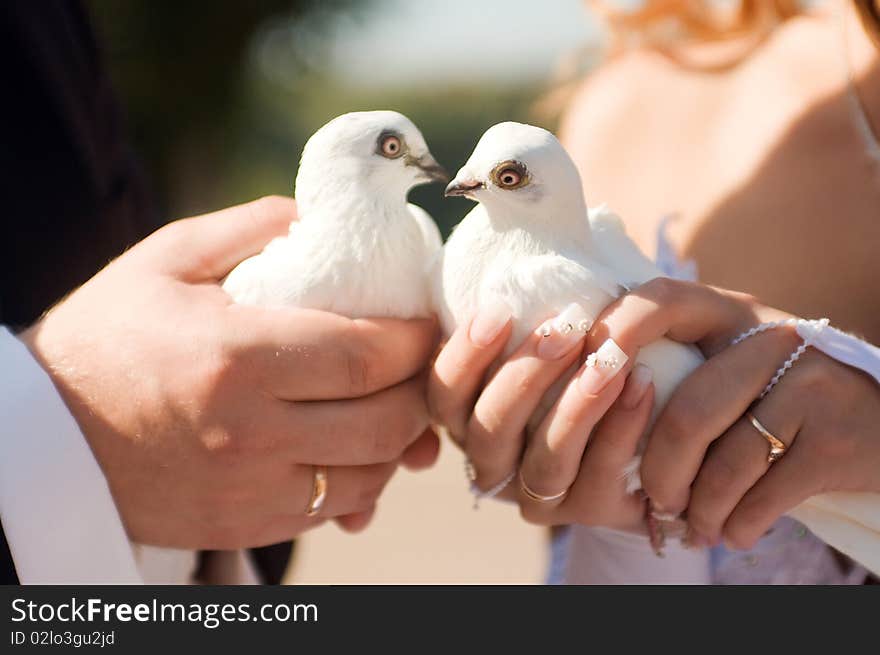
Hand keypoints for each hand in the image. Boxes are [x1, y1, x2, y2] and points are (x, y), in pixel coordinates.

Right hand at [20, 196, 439, 548]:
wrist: (46, 435)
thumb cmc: (107, 336)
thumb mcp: (165, 260)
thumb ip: (250, 228)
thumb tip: (320, 216)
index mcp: (237, 357)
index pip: (368, 356)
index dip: (415, 339)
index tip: (423, 321)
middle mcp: (251, 433)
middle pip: (385, 422)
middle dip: (420, 388)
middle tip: (417, 362)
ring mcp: (250, 489)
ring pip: (371, 474)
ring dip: (400, 438)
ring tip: (392, 401)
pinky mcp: (244, 524)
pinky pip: (333, 510)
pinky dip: (363, 478)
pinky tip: (354, 446)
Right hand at [427, 302, 655, 530]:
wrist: (654, 417)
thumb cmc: (586, 355)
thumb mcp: (549, 334)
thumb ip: (524, 315)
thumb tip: (512, 263)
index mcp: (469, 415)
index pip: (443, 395)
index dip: (463, 358)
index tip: (499, 311)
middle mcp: (494, 460)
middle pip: (488, 431)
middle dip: (525, 377)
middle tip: (566, 328)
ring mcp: (539, 493)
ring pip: (543, 463)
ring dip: (576, 407)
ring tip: (612, 357)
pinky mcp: (589, 511)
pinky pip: (598, 479)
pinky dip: (620, 429)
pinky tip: (643, 384)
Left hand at [585, 277, 879, 548]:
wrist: (879, 425)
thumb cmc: (776, 399)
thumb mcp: (728, 363)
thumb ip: (670, 365)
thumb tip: (579, 401)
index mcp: (729, 312)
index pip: (658, 302)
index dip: (613, 336)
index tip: (583, 383)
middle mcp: (772, 336)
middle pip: (687, 413)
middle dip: (660, 473)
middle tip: (656, 501)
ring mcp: (811, 383)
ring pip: (725, 464)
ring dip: (700, 510)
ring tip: (695, 525)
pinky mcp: (840, 438)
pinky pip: (765, 496)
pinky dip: (738, 526)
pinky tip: (734, 531)